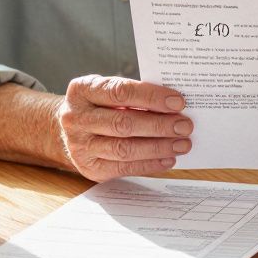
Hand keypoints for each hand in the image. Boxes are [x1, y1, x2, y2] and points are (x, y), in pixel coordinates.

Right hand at [55, 74, 192, 181]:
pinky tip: (168, 158)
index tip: (178, 102)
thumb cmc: (100, 105)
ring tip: (182, 143)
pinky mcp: (89, 167)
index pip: (120, 92)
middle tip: (185, 125)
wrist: (73, 129)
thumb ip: (135, 95)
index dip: (151, 97)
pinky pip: (123, 167)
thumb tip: (174, 106)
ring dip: (157, 147)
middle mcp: (76, 118)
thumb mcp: (109, 91)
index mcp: (82, 90)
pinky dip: (149, 164)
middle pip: (123, 123)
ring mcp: (80, 145)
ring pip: (124, 148)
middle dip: (159, 125)